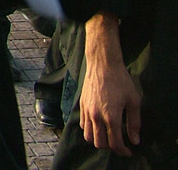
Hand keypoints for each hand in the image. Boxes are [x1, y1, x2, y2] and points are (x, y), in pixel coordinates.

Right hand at [80, 16, 140, 155]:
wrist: (102, 65)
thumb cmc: (121, 81)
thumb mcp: (133, 102)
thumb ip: (134, 123)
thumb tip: (134, 140)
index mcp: (111, 117)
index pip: (115, 143)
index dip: (123, 151)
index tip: (128, 151)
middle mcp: (96, 116)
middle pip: (99, 143)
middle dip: (110, 148)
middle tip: (119, 144)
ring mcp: (87, 111)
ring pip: (88, 136)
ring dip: (98, 141)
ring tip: (107, 137)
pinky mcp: (81, 105)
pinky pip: (82, 124)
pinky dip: (89, 130)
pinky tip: (98, 126)